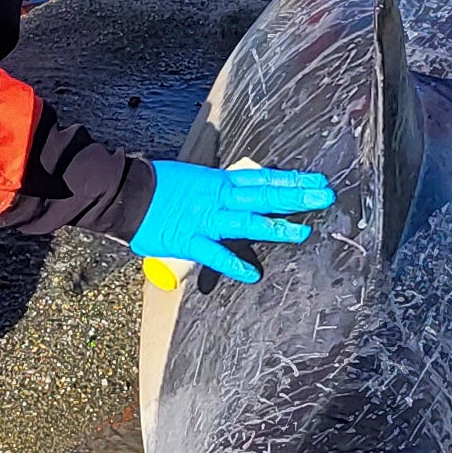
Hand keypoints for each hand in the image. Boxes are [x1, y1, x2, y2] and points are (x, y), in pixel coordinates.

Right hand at [129, 160, 335, 285]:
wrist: (126, 193)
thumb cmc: (157, 184)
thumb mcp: (193, 178)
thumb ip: (216, 190)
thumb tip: (234, 195)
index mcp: (219, 181)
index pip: (263, 180)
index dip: (291, 181)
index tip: (317, 181)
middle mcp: (218, 198)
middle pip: (264, 196)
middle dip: (295, 197)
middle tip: (325, 197)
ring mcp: (206, 220)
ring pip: (247, 222)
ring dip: (275, 227)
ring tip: (303, 232)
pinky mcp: (189, 240)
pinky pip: (214, 254)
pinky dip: (233, 264)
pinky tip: (253, 274)